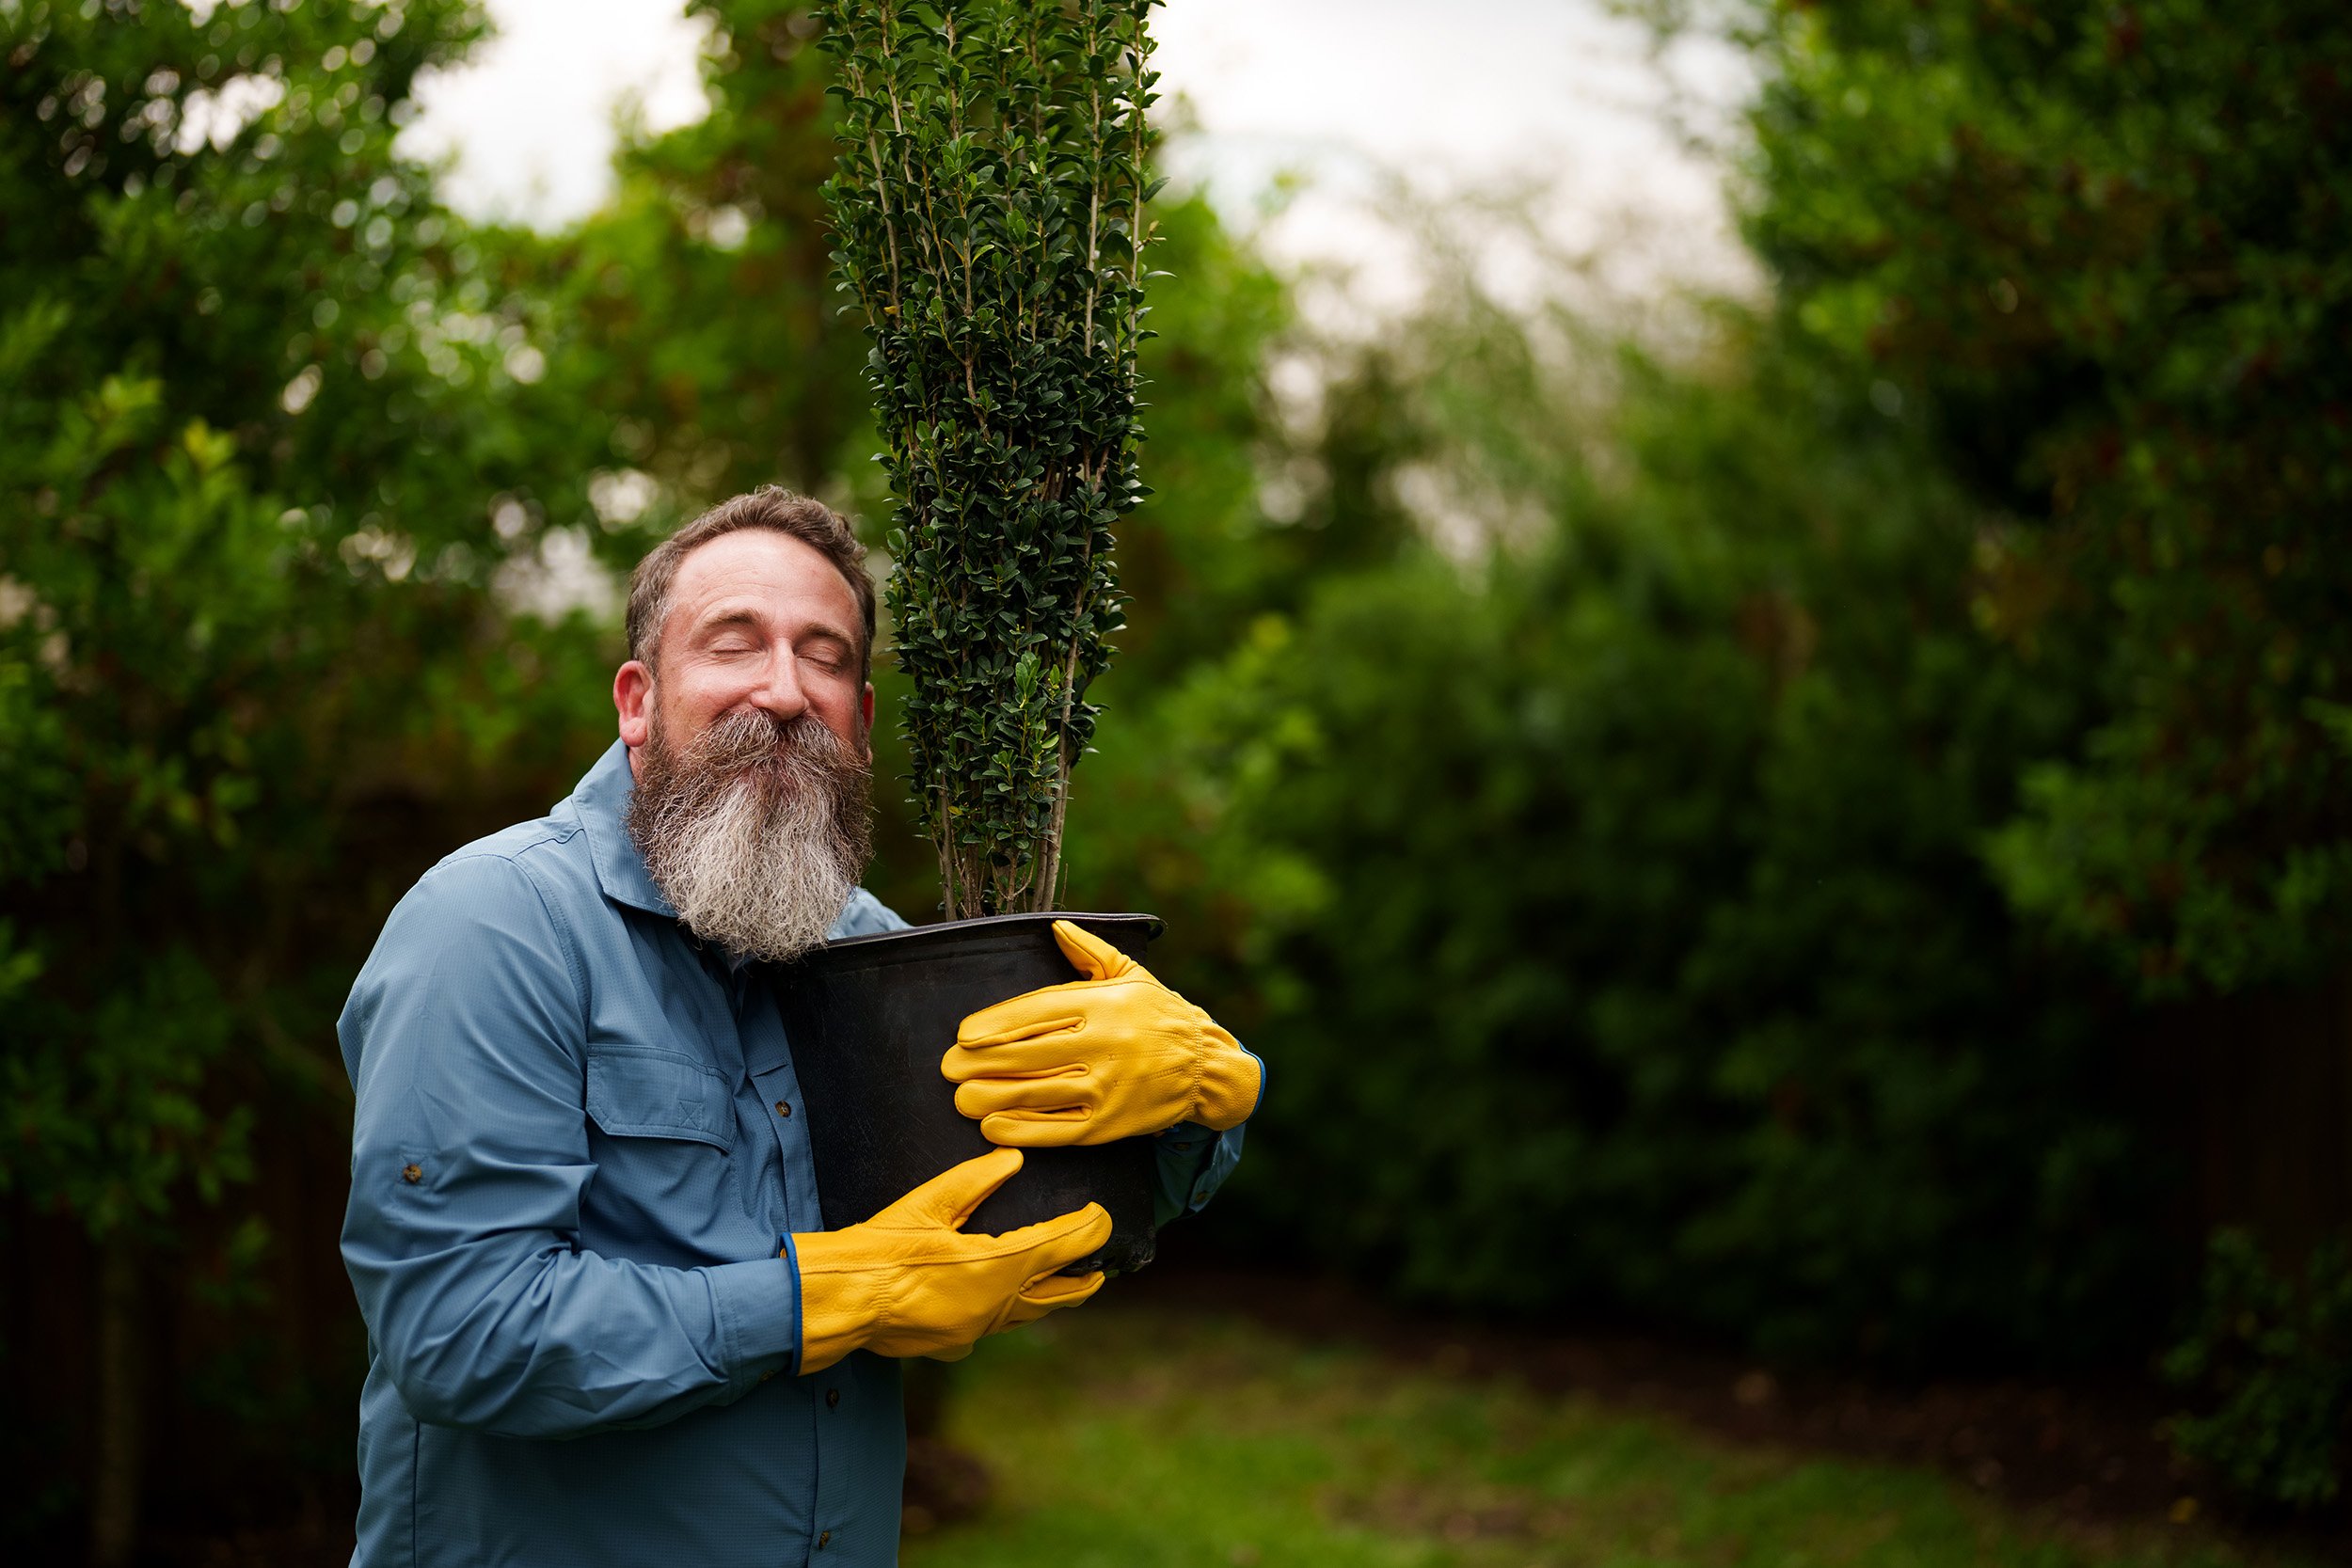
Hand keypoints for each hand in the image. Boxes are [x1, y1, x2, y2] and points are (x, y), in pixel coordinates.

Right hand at [791, 1147, 1107, 1373]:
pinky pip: (997, 1328)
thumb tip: (1013, 1159)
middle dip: (1087, 1277)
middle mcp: (999, 1304)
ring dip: (1051, 1295)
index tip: (1102, 1216)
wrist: (844, 1300)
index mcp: (999, 1267)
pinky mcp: (957, 1343)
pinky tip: (1000, 1298)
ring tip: (1065, 1279)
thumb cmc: (883, 1249)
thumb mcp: (930, 1203)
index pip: (1066, 1246)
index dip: (1092, 1229)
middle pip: (1064, 1295)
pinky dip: (1009, 1310)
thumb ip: (976, 1180)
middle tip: (1100, 1262)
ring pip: (1032, 1315)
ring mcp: (979, 1329)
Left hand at [942, 920, 1262, 1146]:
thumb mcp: (1130, 975)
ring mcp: (1107, 1088)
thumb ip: (1088, 952)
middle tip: (948, 1068)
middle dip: (981, 1063)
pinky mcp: (1110, 1125)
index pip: (1038, 1012)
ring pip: (1037, 1094)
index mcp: (1104, 1004)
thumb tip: (1056, 926)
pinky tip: (992, 1127)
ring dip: (992, 1097)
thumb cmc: (1157, 1016)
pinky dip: (1021, 1130)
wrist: (1205, 1066)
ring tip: (961, 1097)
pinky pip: (1057, 1130)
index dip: (996, 1024)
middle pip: (1029, 1055)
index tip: (964, 1033)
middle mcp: (1104, 1045)